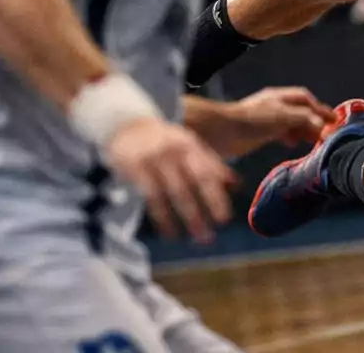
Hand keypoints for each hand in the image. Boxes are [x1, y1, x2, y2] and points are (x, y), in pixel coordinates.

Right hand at [104, 119, 235, 243]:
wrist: (126, 125)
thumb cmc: (165, 141)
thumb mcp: (190, 146)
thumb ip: (212, 165)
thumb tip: (237, 185)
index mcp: (192, 146)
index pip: (208, 173)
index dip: (217, 196)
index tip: (225, 219)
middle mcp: (175, 152)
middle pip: (192, 184)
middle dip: (203, 211)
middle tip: (210, 237)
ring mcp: (155, 160)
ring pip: (173, 193)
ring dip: (185, 218)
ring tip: (196, 238)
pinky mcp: (136, 170)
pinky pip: (151, 198)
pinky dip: (162, 218)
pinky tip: (170, 233)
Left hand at [234, 86, 333, 147]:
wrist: (221, 132)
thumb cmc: (252, 120)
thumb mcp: (282, 116)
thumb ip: (303, 118)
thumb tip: (321, 124)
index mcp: (281, 97)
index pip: (306, 99)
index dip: (320, 109)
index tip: (334, 119)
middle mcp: (275, 105)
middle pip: (300, 111)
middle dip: (314, 121)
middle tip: (327, 133)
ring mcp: (268, 118)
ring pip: (291, 123)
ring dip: (304, 130)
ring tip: (315, 140)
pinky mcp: (260, 132)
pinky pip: (281, 133)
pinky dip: (290, 137)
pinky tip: (292, 144)